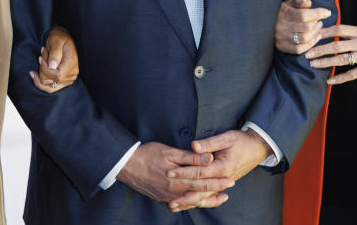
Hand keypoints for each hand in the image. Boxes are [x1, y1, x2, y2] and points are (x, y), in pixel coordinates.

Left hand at [31, 26, 78, 92]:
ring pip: (46, 85)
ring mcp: (67, 80)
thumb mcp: (56, 40)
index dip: (44, 68)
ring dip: (41, 72)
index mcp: (72, 65)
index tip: (40, 57)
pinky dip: (40, 82)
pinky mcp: (62, 82)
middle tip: (43, 54)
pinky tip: (34, 74)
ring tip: (43, 58)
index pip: (56, 75)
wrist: (63, 38)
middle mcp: (71, 75)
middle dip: (41, 67)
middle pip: (49, 81)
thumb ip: (55, 53)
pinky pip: (49, 88)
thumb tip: (52, 67)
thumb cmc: (60, 37)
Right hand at [117, 142, 231, 208]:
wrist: (126, 165)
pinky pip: (180, 202)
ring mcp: (167, 196)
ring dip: (205, 200)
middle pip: (199, 194)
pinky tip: (195, 200)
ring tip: (218, 199)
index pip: (203, 182)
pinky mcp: (161, 197)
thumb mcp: (170, 152)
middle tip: (229, 190)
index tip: (230, 180)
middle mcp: (174, 192)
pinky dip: (191, 202)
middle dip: (215, 192)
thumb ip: (191, 158)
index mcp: (179, 180)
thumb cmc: (148, 154)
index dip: (218, 182)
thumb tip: (209, 158)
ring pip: (190, 201)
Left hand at [165, 129, 269, 211]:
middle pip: (201, 190)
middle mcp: (223, 178)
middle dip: (184, 195)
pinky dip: (198, 201)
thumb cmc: (241, 141)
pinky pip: (209, 195)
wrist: (258, 147)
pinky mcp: (223, 183)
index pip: (199, 172)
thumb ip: (209, 143)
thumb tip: (194, 146)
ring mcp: (223, 183)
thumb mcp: (226, 138)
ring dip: (189, 202)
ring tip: (174, 206)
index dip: (184, 173)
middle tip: (169, 201)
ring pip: (205, 196)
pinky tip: (188, 204)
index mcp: (222, 167)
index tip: (170, 173)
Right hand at [274, 0, 331, 53]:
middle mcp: (281, 26)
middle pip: (306, 28)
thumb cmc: (280, 11)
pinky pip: (299, 49)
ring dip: (315, 34)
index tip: (327, 12)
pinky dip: (310, 45)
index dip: (318, 13)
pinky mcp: (281, 46)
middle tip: (320, 21)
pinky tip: (315, 38)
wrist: (263, 23)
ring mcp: (281, 38)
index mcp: (284, 13)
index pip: (304, 15)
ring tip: (319, 28)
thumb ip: (299, 2)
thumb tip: (309, 2)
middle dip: (317, 24)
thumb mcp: (288, 3)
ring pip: (304, 39)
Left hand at [303, 23, 356, 84]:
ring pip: (341, 59)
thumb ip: (355, 32)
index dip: (325, 32)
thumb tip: (337, 32)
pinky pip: (352, 74)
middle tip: (307, 53)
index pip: (339, 29)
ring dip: (325, 62)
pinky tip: (329, 80)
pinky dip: (339, 78)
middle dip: (320, 49)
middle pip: (336, 45)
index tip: (313, 34)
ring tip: (313, 64)